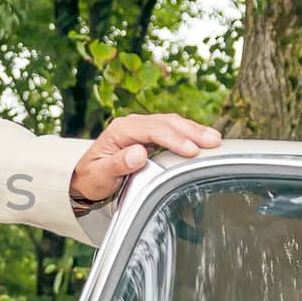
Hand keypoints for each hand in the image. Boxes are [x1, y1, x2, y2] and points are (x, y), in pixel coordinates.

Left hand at [70, 113, 221, 204]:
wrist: (86, 177)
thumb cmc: (92, 178)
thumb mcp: (100, 175)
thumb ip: (118, 165)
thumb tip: (138, 153)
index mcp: (120, 130)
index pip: (151, 129)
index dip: (173, 138)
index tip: (191, 150)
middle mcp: (132, 124)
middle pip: (166, 122)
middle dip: (191, 131)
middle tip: (212, 142)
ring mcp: (142, 128)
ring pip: (172, 123)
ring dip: (194, 130)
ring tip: (215, 140)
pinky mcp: (150, 135)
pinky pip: (173, 130)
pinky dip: (189, 134)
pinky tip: (204, 139)